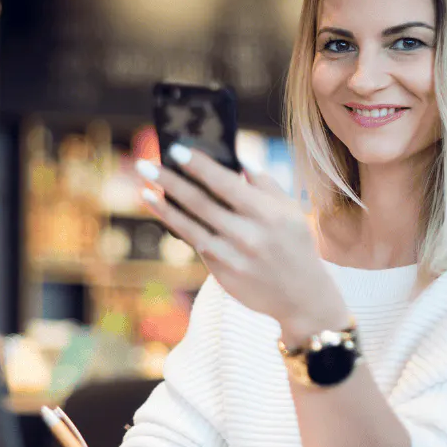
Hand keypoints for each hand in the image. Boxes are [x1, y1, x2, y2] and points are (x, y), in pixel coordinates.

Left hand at [136, 147, 349, 346]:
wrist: (302, 296)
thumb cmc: (296, 244)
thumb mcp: (290, 210)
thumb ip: (265, 183)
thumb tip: (237, 159)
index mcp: (267, 213)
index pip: (225, 183)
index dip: (198, 166)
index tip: (176, 150)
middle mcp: (247, 235)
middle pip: (199, 203)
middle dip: (169, 181)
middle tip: (144, 165)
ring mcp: (232, 257)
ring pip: (189, 227)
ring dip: (164, 207)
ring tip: (144, 190)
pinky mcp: (222, 274)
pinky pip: (196, 245)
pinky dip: (178, 227)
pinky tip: (164, 212)